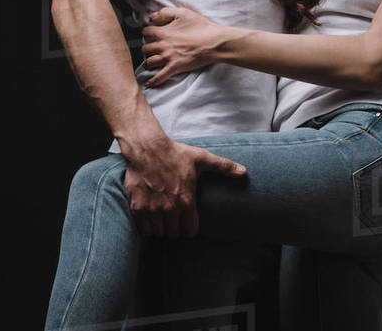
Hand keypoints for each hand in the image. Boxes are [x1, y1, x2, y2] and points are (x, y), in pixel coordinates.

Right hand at [121, 134, 245, 237]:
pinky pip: (144, 229)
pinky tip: (151, 217)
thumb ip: (224, 167)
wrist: (147, 148)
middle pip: (174, 234)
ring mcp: (152, 209)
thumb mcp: (201, 158)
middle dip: (175, 228)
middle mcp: (169, 208)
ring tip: (163, 217)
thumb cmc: (175, 153)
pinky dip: (147, 227)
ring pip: (159, 233)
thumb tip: (244, 172)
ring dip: (161, 228)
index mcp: (186, 200)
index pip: (190, 231)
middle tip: (175, 218)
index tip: (188, 222)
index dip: (190, 228)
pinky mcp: (137, 208)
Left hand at [141, 6, 227, 86]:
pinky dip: (153, 81)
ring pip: (149, 62)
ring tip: (151, 62)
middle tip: (151, 49)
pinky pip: (160, 77)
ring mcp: (168, 58)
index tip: (150, 33)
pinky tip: (149, 84)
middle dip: (147, 48)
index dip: (147, 32)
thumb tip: (153, 16)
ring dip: (149, 62)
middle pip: (145, 49)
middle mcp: (162, 45)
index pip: (146, 32)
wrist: (214, 42)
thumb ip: (166, 12)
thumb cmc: (202, 27)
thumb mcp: (183, 12)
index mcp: (163, 32)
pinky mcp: (175, 67)